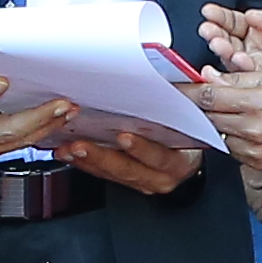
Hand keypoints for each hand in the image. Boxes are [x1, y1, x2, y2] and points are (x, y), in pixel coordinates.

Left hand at [55, 119, 203, 194]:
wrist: (193, 156)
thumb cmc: (189, 132)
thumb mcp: (189, 120)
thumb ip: (177, 106)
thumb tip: (161, 79)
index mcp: (179, 162)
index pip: (159, 156)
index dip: (142, 148)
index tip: (123, 136)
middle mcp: (161, 177)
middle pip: (129, 169)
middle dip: (101, 156)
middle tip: (80, 144)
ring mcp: (145, 182)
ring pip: (113, 174)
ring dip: (87, 161)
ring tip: (68, 149)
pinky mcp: (131, 183)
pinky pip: (106, 176)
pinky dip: (86, 165)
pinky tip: (70, 154)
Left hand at [194, 63, 261, 166]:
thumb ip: (238, 79)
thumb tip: (209, 77)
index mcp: (254, 102)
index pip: (208, 97)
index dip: (188, 92)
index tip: (176, 89)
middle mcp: (251, 128)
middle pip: (208, 117)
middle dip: (199, 108)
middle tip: (194, 99)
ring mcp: (253, 150)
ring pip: (218, 135)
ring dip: (216, 124)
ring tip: (226, 114)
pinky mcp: (257, 164)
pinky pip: (232, 150)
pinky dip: (231, 139)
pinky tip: (240, 129)